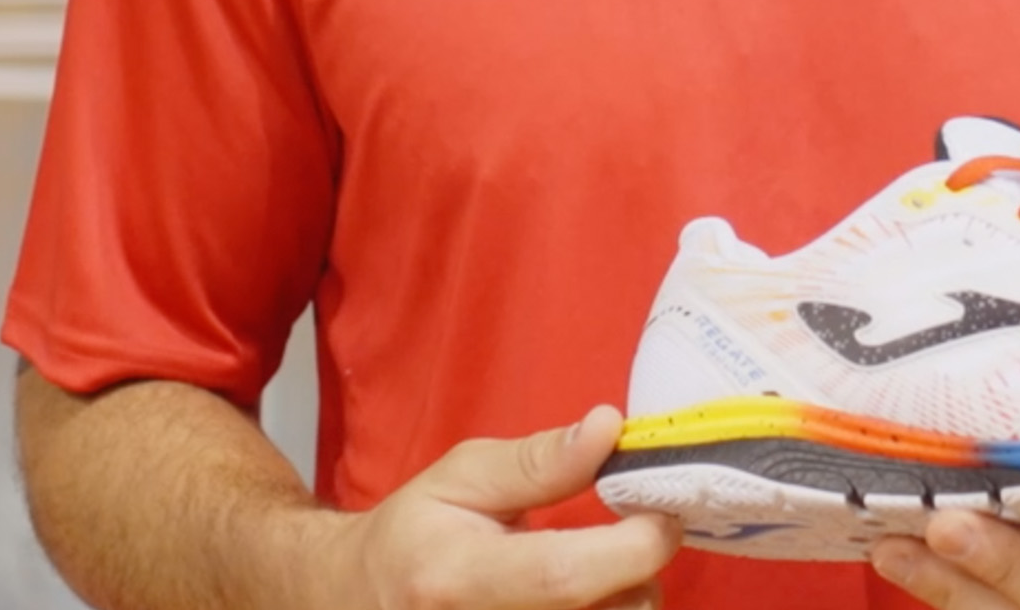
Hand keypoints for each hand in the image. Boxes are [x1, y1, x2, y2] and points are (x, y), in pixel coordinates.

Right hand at [328, 405, 679, 609]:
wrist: (352, 605)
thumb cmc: (413, 536)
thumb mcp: (463, 477)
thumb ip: (539, 460)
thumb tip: (610, 428)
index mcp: (457, 579)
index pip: (566, 577)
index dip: (635, 545)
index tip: (666, 511)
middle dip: (639, 576)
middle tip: (629, 539)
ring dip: (626, 606)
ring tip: (599, 575)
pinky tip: (584, 602)